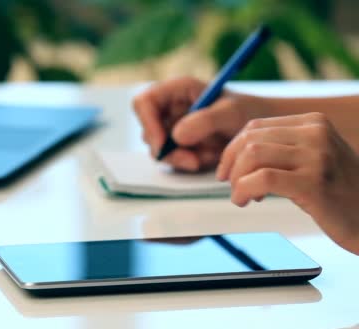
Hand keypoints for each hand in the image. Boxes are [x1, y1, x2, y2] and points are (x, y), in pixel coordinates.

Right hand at [133, 77, 271, 170]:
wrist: (260, 131)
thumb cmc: (249, 112)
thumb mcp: (232, 113)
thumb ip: (205, 121)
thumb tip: (176, 136)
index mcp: (177, 89)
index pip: (144, 102)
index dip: (148, 123)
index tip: (163, 144)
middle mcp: (169, 107)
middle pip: (148, 130)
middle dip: (168, 150)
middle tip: (193, 162)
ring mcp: (171, 127)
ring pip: (158, 149)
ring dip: (181, 159)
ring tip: (211, 156)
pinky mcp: (177, 145)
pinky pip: (171, 160)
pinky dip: (189, 163)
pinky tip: (209, 157)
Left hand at [217, 112, 358, 254]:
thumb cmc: (337, 193)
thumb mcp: (312, 158)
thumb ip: (281, 149)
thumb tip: (233, 154)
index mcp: (314, 123)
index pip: (255, 127)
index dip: (232, 150)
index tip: (227, 172)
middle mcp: (317, 134)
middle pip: (250, 140)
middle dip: (231, 164)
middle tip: (232, 186)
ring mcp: (317, 157)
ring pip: (252, 155)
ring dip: (237, 179)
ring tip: (241, 197)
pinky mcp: (314, 184)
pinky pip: (263, 179)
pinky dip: (244, 189)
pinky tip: (246, 201)